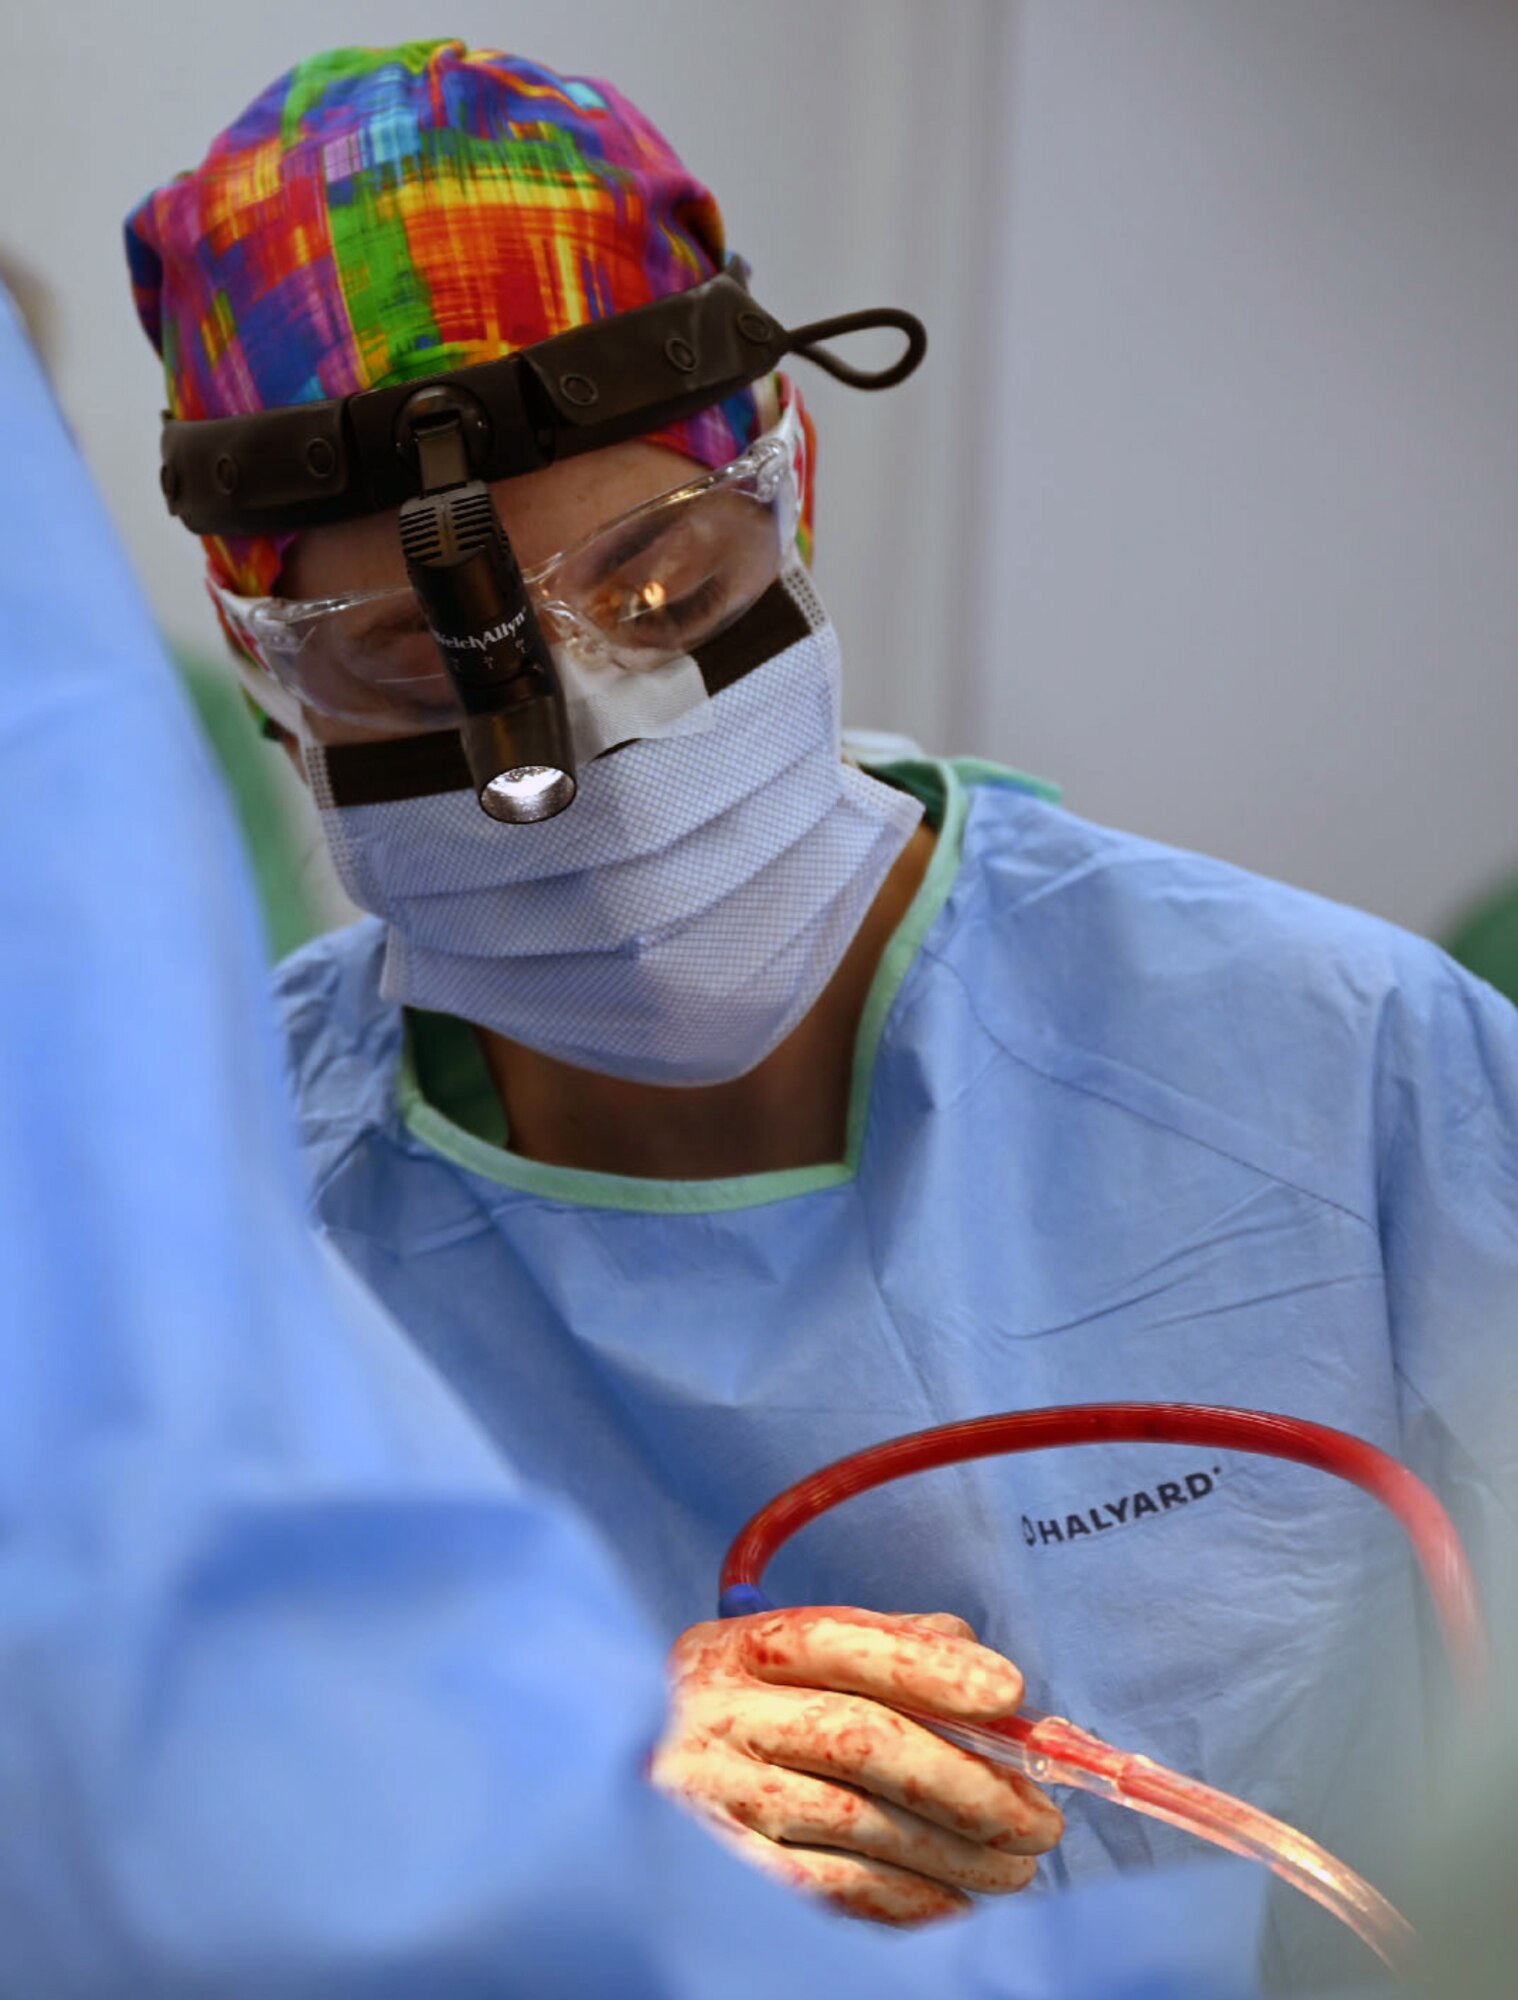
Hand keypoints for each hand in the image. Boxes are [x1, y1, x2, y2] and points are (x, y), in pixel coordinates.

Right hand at [650, 1606, 1061, 1925]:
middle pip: (858, 1737)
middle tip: (1039, 1819)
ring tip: (1016, 1868)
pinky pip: (828, 1892)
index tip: (1007, 1691)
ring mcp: (707, 1801)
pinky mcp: (717, 1875)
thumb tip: (973, 1654)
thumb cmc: (732, 1728)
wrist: (608, 1803)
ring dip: (954, 1853)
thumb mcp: (776, 1670)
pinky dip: (903, 1901)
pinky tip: (951, 1903)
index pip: (834, 1638)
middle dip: (967, 1781)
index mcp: (731, 1649)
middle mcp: (709, 1715)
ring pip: (855, 1825)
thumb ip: (874, 1646)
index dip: (926, 1663)